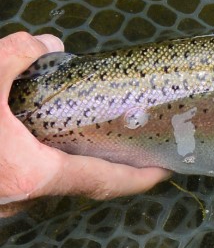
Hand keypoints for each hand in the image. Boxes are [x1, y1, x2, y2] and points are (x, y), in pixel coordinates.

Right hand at [0, 32, 169, 215]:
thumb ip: (17, 56)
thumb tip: (47, 43)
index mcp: (33, 174)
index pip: (102, 181)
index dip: (138, 178)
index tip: (164, 172)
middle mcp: (20, 198)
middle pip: (77, 180)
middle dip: (100, 160)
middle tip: (127, 142)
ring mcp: (2, 204)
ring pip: (45, 183)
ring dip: (62, 160)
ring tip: (78, 133)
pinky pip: (20, 184)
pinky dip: (35, 162)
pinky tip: (32, 137)